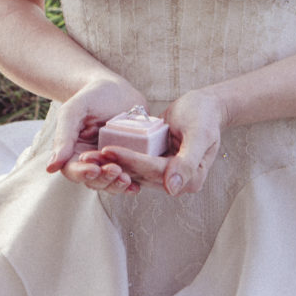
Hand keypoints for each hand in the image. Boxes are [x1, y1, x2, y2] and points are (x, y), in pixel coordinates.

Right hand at [46, 77, 146, 194]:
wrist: (117, 90)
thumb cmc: (91, 97)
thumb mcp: (73, 111)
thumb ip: (63, 137)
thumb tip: (50, 167)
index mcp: (73, 152)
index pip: (73, 170)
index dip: (82, 174)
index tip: (93, 169)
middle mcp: (90, 162)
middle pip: (92, 181)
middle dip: (103, 179)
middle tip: (115, 170)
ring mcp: (109, 163)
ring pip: (109, 183)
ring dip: (116, 185)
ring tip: (126, 178)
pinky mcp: (126, 162)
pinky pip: (126, 178)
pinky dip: (130, 186)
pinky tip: (136, 186)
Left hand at [99, 88, 224, 196]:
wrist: (205, 106)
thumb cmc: (205, 116)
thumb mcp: (200, 134)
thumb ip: (188, 162)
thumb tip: (173, 189)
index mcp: (191, 178)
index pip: (154, 171)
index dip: (131, 161)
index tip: (109, 150)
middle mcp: (177, 181)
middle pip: (142, 174)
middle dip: (115, 164)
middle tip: (90, 155)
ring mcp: (166, 174)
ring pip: (135, 171)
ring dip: (113, 164)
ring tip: (90, 155)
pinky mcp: (156, 163)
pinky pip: (135, 163)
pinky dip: (120, 157)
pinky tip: (100, 151)